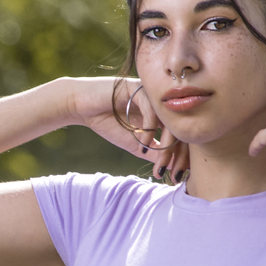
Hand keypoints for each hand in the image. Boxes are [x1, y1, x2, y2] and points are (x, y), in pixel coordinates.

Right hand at [66, 77, 189, 181]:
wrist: (82, 107)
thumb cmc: (108, 123)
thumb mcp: (135, 144)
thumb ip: (154, 152)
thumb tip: (172, 168)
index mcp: (162, 114)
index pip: (180, 134)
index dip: (182, 157)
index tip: (178, 177)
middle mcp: (161, 103)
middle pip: (180, 127)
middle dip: (178, 154)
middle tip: (173, 174)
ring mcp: (151, 95)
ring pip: (169, 121)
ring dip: (166, 145)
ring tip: (158, 163)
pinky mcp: (139, 89)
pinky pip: (152, 112)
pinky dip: (148, 131)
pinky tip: (141, 144)